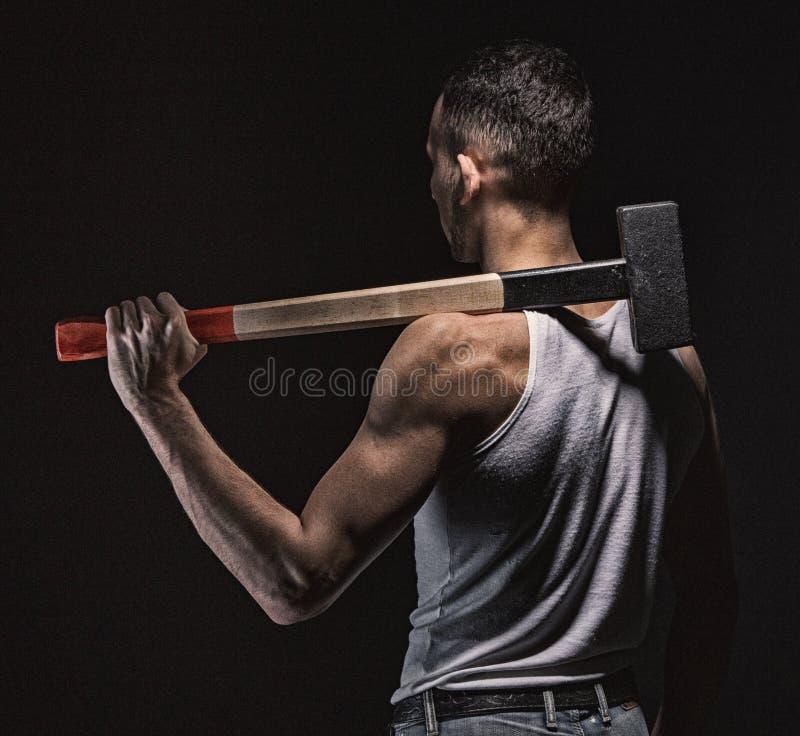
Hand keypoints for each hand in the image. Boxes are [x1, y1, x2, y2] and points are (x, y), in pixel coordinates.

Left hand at [105, 292, 206, 413]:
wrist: (152, 394)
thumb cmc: (173, 376)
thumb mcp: (192, 355)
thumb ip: (196, 339)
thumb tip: (200, 332)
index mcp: (174, 323)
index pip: (164, 297)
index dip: (162, 304)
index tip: (160, 311)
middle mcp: (152, 323)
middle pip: (143, 300)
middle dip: (144, 311)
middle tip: (144, 323)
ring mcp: (132, 329)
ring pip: (127, 305)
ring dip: (129, 314)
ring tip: (131, 326)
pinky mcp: (115, 337)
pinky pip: (112, 312)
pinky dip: (115, 316)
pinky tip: (119, 324)